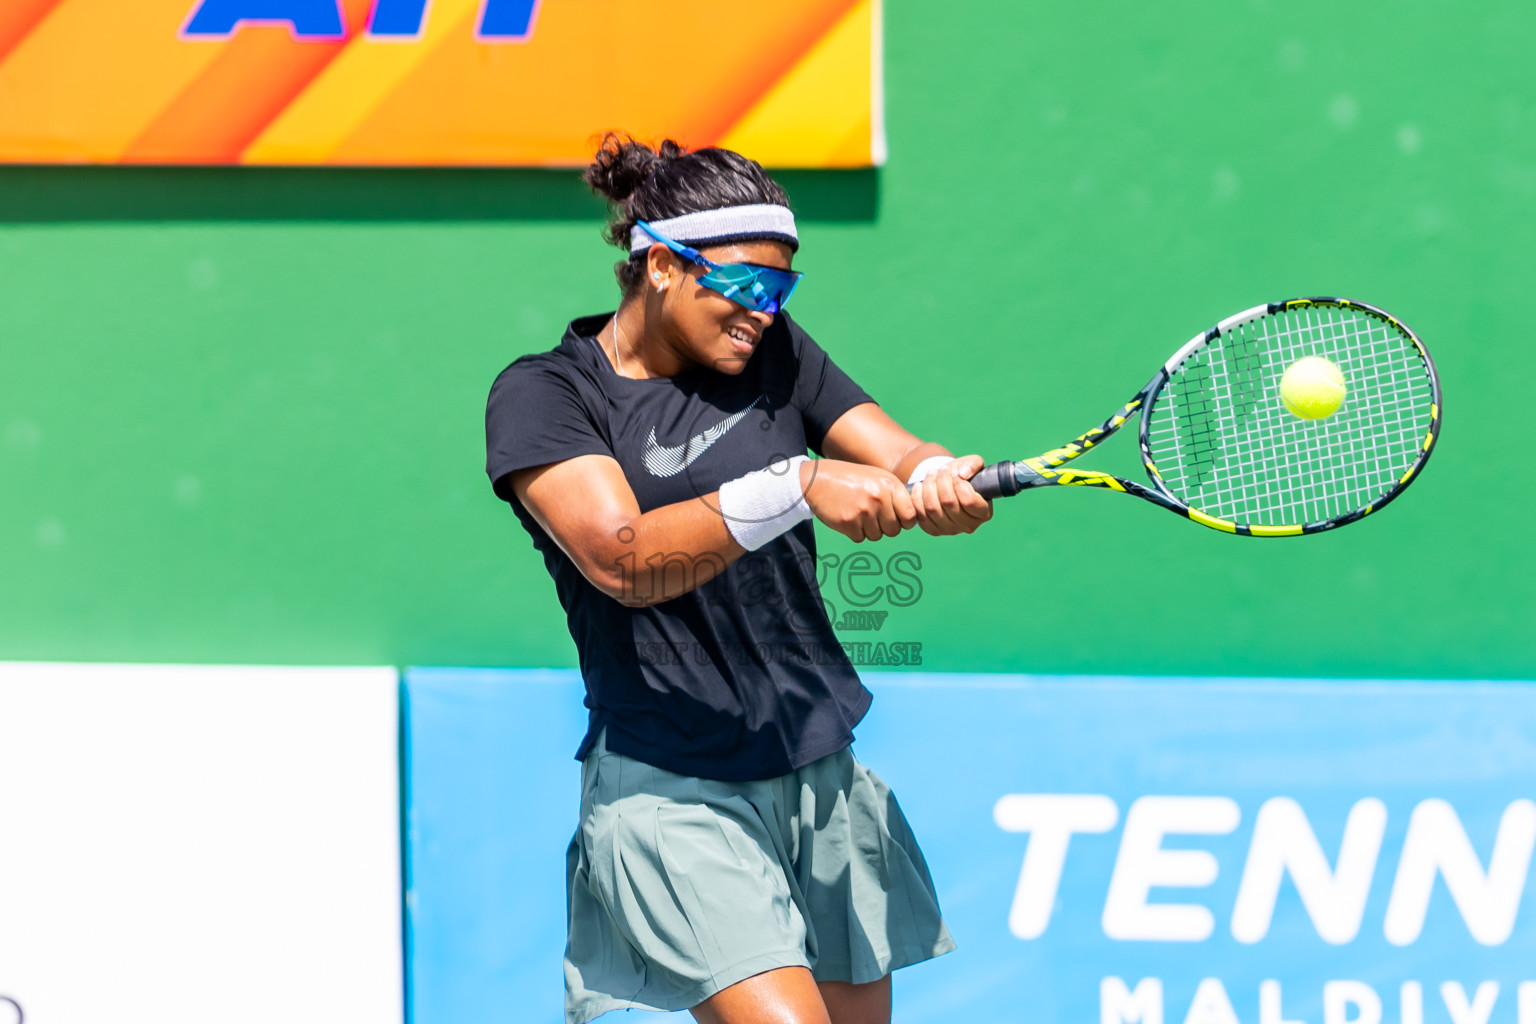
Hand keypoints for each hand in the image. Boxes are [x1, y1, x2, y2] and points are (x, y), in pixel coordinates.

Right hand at [800, 459, 918, 541]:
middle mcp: (879, 498)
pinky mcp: (849, 522)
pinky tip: (847, 517)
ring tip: (857, 513)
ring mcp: (864, 511)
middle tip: (872, 516)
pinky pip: (860, 538)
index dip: (905, 521)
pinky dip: (854, 532)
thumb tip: (912, 517)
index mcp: (889, 485)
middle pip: (894, 530)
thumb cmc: (850, 479)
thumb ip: (894, 494)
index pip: (910, 516)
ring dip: (868, 530)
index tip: (897, 519)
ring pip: (877, 536)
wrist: (817, 480)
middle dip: (885, 527)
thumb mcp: (876, 477)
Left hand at [910, 454, 992, 535]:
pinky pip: (920, 514)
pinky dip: (917, 497)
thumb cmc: (962, 474)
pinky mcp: (933, 530)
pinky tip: (920, 486)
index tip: (956, 474)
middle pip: (948, 503)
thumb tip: (962, 474)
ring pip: (932, 508)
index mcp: (984, 513)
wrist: (946, 484)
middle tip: (942, 470)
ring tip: (931, 475)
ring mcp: (950, 530)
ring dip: (929, 487)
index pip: (969, 501)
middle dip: (942, 481)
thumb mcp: (972, 463)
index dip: (959, 484)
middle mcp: (969, 526)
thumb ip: (973, 464)